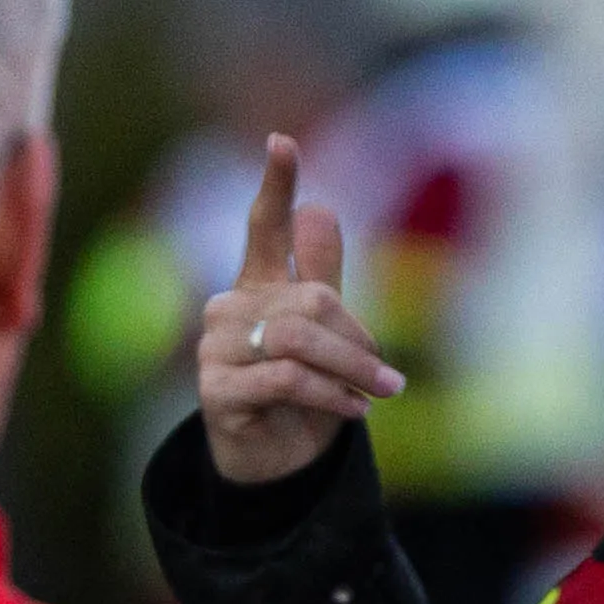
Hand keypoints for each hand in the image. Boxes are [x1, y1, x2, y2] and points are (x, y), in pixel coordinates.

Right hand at [196, 134, 405, 487]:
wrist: (277, 462)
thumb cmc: (302, 394)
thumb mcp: (324, 335)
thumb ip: (321, 276)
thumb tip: (322, 208)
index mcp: (258, 286)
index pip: (265, 226)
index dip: (275, 185)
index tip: (282, 141)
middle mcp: (229, 310)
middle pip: (310, 300)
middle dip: (358, 341)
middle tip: (388, 378)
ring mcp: (216, 349)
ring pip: (298, 340)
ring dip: (350, 371)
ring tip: (378, 396)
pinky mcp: (216, 391)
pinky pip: (286, 379)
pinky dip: (330, 396)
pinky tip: (353, 413)